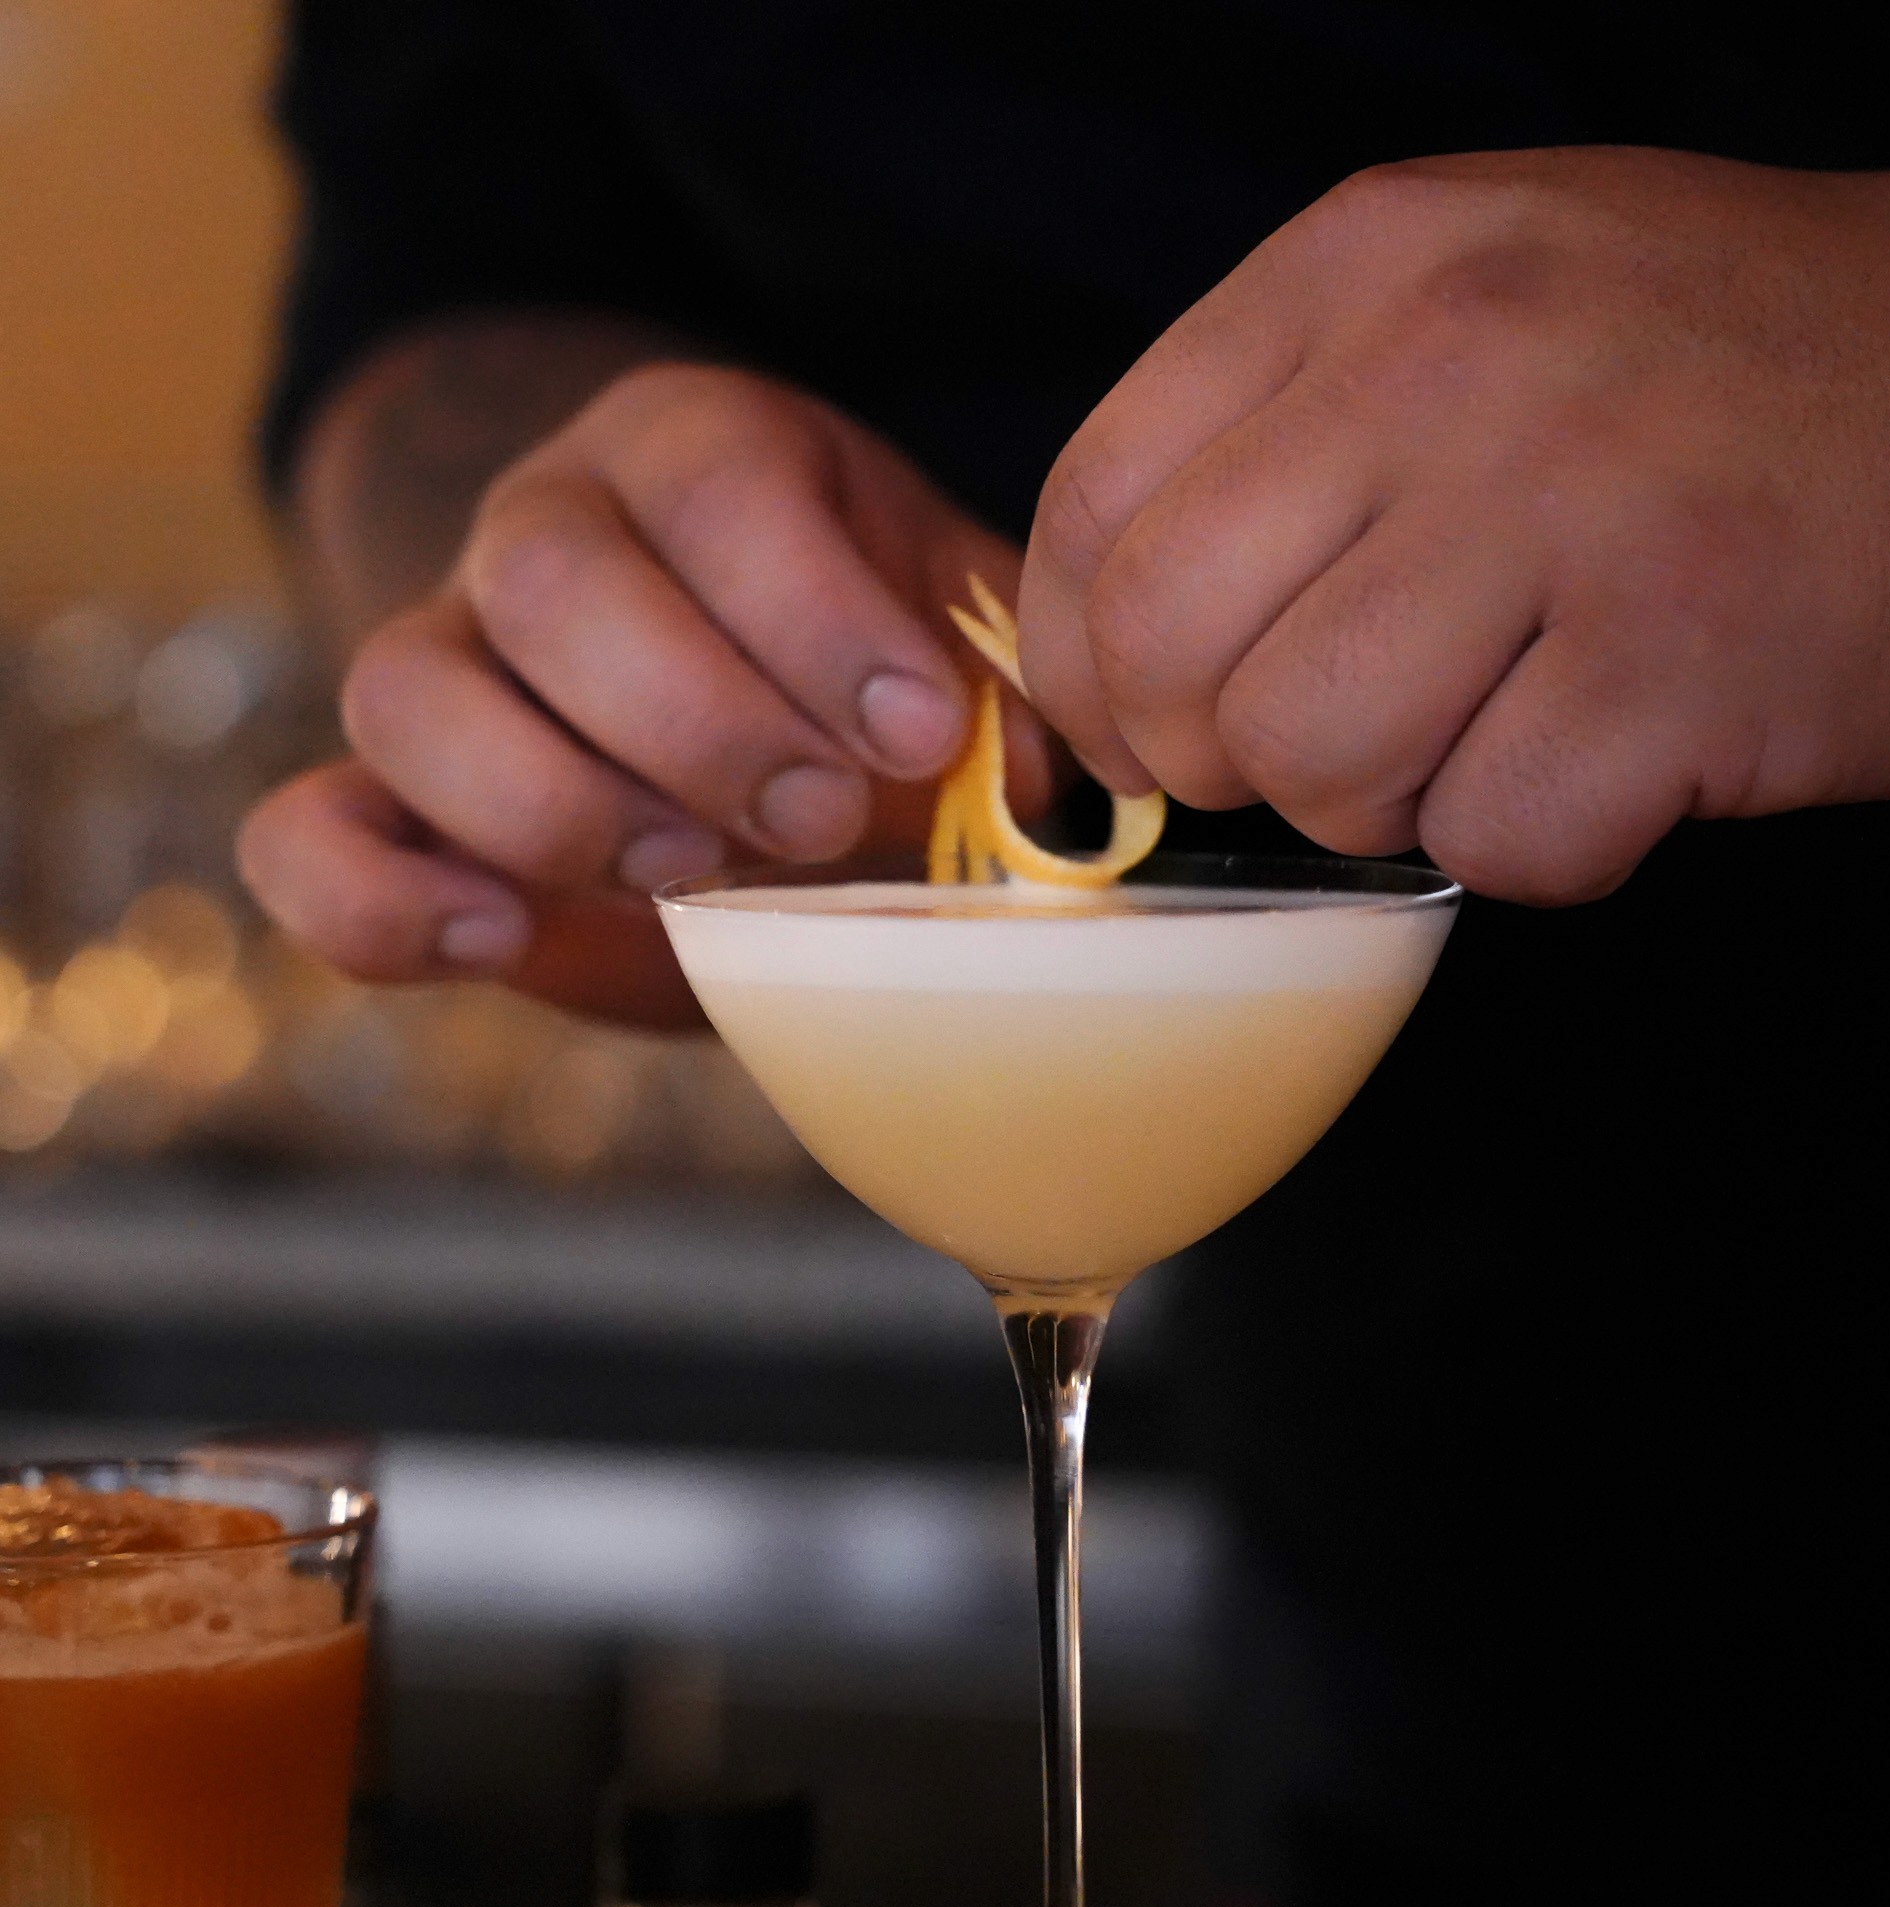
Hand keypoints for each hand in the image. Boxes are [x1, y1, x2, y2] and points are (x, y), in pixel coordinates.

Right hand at [241, 364, 1042, 1022]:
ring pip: (410, 694)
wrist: (719, 703)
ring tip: (688, 875)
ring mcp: (439, 660)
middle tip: (817, 819)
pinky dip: (381, 901)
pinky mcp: (389, 804)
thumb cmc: (848, 678)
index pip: (720, 486)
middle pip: (552, 582)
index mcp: (696, 456)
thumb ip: (1001, 691)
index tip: (921, 731)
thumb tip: (1055, 783)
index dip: (816, 612)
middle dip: (701, 720)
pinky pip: (304, 838)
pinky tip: (499, 937)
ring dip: (558, 804)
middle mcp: (542, 531)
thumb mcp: (937, 647)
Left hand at [1018, 146, 1889, 902]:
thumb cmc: (1725, 370)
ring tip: (1494, 730)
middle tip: (1322, 746)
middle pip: (1169, 649)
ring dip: (1381, 801)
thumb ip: (1287, 432)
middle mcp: (1448, 361)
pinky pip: (1492, 838)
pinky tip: (1619, 758)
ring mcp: (1574, 504)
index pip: (1093, 505)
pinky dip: (1539, 840)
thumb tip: (1120, 641)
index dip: (1086, 663)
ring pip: (1309, 761)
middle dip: (1215, 755)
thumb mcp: (1476, 301)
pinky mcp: (1687, 658)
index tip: (1138, 726)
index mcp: (1364, 265)